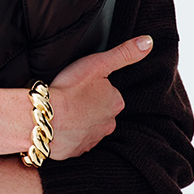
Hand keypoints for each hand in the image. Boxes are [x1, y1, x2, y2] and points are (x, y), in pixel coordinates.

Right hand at [46, 35, 152, 160]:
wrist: (46, 119)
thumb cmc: (70, 89)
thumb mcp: (98, 63)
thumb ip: (124, 53)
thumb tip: (148, 42)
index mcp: (116, 102)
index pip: (108, 92)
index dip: (93, 86)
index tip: (80, 84)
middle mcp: (109, 124)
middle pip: (99, 110)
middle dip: (88, 105)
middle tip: (70, 96)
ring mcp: (92, 139)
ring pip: (88, 126)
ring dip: (78, 120)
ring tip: (62, 110)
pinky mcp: (77, 150)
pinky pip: (75, 140)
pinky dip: (69, 134)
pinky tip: (58, 124)